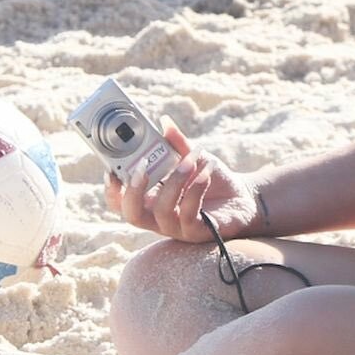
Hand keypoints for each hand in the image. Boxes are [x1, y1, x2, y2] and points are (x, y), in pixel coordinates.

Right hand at [104, 118, 260, 242]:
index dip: (111, 190)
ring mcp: (177, 228)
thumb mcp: (192, 157)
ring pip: (162, 210)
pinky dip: (196, 189)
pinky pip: (189, 215)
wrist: (243, 197)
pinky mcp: (197, 233)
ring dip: (174, 181)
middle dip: (133, 190)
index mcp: (149, 199)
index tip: (111, 168)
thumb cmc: (209, 178)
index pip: (119, 203)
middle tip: (143, 166)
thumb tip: (164, 121)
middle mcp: (158, 217)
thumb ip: (176, 143)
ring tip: (190, 160)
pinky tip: (206, 172)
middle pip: (131, 215)